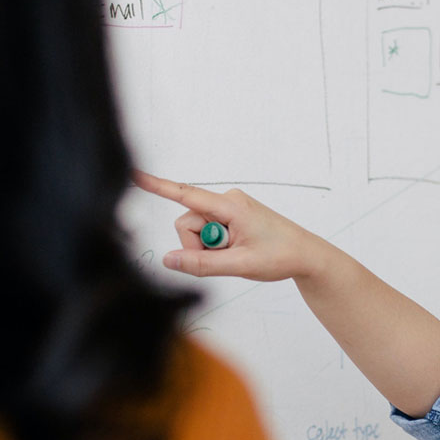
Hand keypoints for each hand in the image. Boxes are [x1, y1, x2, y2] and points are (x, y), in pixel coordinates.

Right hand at [132, 173, 328, 281]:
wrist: (306, 255)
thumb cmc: (280, 256)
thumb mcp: (240, 265)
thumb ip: (201, 264)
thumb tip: (168, 260)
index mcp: (230, 205)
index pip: (185, 194)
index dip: (157, 186)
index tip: (133, 174)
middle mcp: (227, 201)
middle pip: (187, 222)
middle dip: (197, 245)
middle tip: (226, 259)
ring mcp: (228, 208)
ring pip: (196, 229)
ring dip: (209, 248)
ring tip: (236, 254)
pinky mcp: (230, 216)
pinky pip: (208, 231)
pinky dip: (216, 245)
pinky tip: (237, 249)